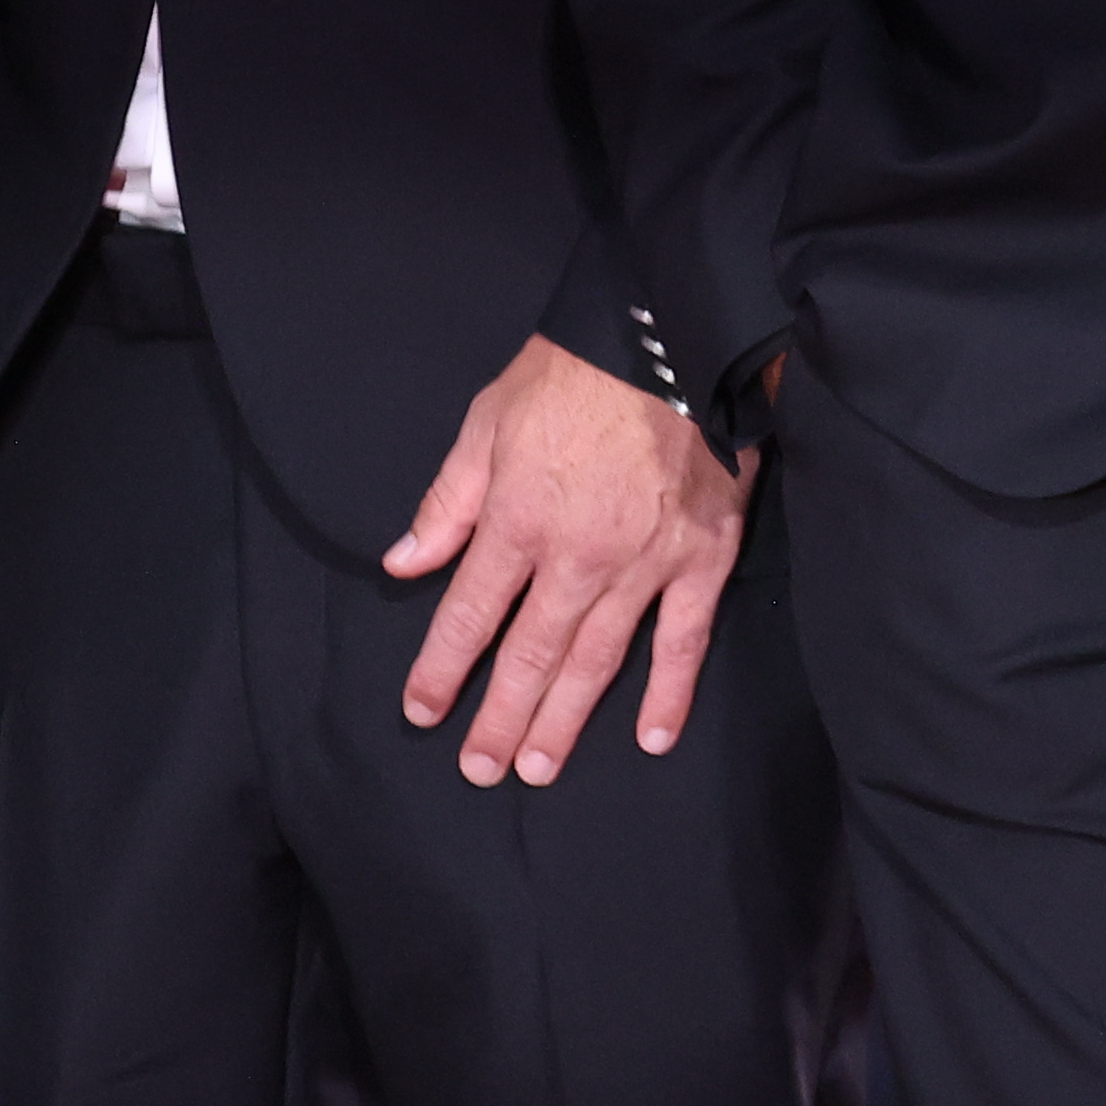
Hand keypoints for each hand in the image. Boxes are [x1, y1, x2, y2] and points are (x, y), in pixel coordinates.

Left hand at [384, 335, 746, 787]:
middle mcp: (576, 557)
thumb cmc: (574, 373)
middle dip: (500, 718)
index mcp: (516, 522)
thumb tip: (402, 564)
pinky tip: (653, 736)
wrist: (673, 335)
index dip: (441, 670)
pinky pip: (686, 636)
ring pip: (598, 659)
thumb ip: (448, 503)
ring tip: (538, 768)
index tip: (423, 712)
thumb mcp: (487, 424)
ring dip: (565, 720)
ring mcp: (645, 563)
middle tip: (479, 770)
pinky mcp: (703, 556)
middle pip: (530, 655)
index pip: (467, 616)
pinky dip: (670, 690)